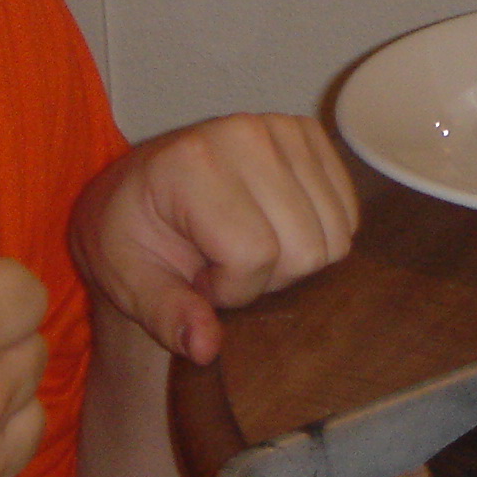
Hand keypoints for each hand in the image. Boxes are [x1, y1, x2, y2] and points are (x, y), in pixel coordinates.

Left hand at [70, 114, 357, 365]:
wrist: (139, 189)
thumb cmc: (132, 234)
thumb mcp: (128, 281)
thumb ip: (166, 315)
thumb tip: (206, 347)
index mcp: (191, 163)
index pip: (255, 254)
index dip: (232, 288)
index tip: (199, 278)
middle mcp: (244, 133)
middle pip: (306, 248)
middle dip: (267, 276)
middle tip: (224, 264)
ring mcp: (283, 128)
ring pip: (335, 235)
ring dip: (294, 258)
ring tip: (246, 245)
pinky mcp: (308, 135)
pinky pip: (348, 213)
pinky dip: (318, 235)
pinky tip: (274, 228)